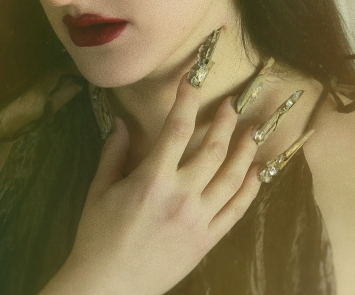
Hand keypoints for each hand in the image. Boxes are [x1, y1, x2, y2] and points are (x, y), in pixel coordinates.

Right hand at [59, 72, 261, 294]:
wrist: (110, 287)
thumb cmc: (98, 236)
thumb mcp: (99, 190)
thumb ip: (114, 153)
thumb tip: (120, 121)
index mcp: (152, 179)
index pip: (176, 129)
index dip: (187, 100)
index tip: (193, 81)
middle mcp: (181, 195)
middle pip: (213, 149)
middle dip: (225, 121)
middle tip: (232, 103)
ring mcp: (199, 219)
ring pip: (231, 177)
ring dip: (245, 150)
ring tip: (252, 130)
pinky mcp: (208, 240)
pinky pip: (236, 210)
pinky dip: (249, 188)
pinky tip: (256, 172)